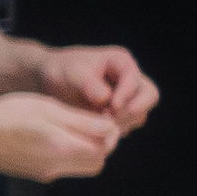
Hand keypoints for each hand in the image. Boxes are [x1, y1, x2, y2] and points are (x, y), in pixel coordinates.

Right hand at [0, 92, 121, 181]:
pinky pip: (63, 168)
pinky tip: (50, 138)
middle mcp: (58, 166)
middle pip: (97, 162)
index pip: (105, 146)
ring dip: (84, 151)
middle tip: (89, 125)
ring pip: (81, 167)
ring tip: (70, 131)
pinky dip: (66, 155)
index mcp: (64, 147)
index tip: (100, 117)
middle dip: (100, 144)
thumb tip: (109, 128)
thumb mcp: (48, 108)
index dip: (109, 132)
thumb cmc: (8, 117)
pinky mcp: (36, 174)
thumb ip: (81, 121)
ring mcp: (47, 173)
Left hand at [36, 45, 158, 132]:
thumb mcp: (72, 72)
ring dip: (125, 122)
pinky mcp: (118, 113)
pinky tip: (99, 132)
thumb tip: (105, 98)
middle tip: (112, 121)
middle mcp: (129, 79)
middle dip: (134, 110)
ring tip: (102, 127)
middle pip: (149, 96)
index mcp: (121, 62)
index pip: (135, 81)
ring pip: (140, 113)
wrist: (47, 82)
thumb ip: (88, 83)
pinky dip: (116, 130)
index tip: (112, 107)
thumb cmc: (60, 71)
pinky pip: (127, 124)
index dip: (126, 95)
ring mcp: (126, 97)